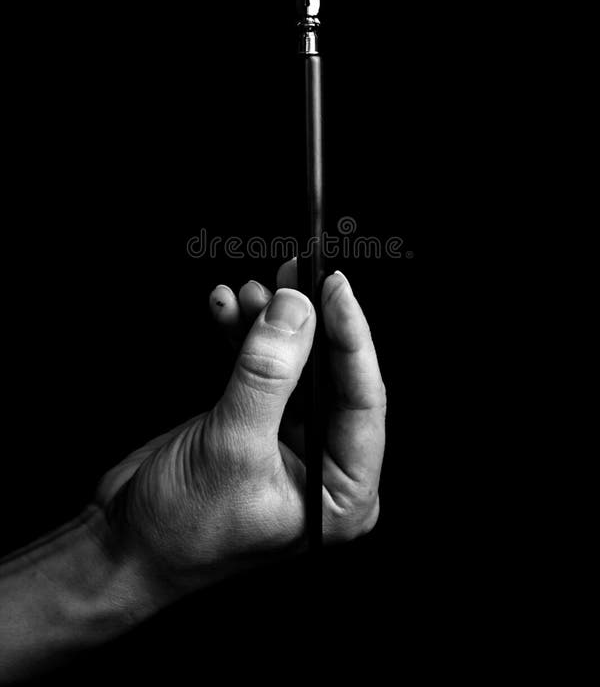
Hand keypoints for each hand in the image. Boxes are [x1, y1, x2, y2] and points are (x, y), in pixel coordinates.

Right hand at [96, 260, 385, 599]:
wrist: (121, 547)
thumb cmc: (182, 530)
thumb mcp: (232, 448)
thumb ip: (267, 375)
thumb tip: (296, 310)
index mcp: (341, 493)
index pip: (363, 400)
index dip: (351, 337)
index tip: (334, 287)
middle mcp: (322, 466)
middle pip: (329, 375)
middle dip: (306, 323)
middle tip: (294, 273)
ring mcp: (286, 442)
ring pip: (292, 365)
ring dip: (268, 324)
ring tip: (249, 293)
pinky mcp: (252, 423)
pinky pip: (257, 369)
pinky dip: (240, 337)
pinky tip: (225, 309)